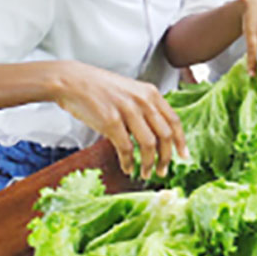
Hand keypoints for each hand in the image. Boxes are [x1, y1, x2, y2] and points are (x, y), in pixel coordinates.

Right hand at [52, 61, 187, 179]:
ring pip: (148, 144)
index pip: (174, 120)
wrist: (72, 81)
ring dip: (148, 163)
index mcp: (151, 93)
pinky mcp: (110, 121)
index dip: (181, 141)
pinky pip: (125, 148)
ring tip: (145, 174)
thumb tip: (157, 132)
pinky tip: (128, 168)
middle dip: (166, 157)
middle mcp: (144, 101)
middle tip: (163, 171)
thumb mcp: (131, 92)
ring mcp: (128, 111)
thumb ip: (146, 107)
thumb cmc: (100, 89)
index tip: (184, 155)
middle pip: (165, 135)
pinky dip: (128, 162)